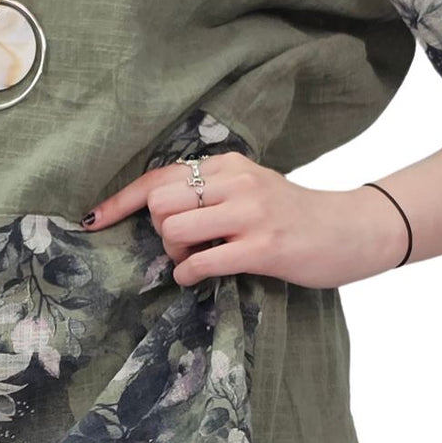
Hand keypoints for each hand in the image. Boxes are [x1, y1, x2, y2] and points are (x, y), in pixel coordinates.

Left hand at [81, 152, 400, 289]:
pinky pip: (203, 262)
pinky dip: (190, 275)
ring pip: (176, 231)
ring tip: (198, 261)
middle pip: (161, 206)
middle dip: (160, 233)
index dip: (119, 201)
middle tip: (185, 247)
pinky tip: (201, 277)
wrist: (350, 230)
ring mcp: (251, 213)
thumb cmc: (293, 215)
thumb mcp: (250, 190)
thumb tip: (158, 212)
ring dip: (176, 256)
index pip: (158, 177)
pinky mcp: (264, 246)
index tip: (91, 220)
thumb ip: (211, 193)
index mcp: (228, 165)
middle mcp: (236, 182)